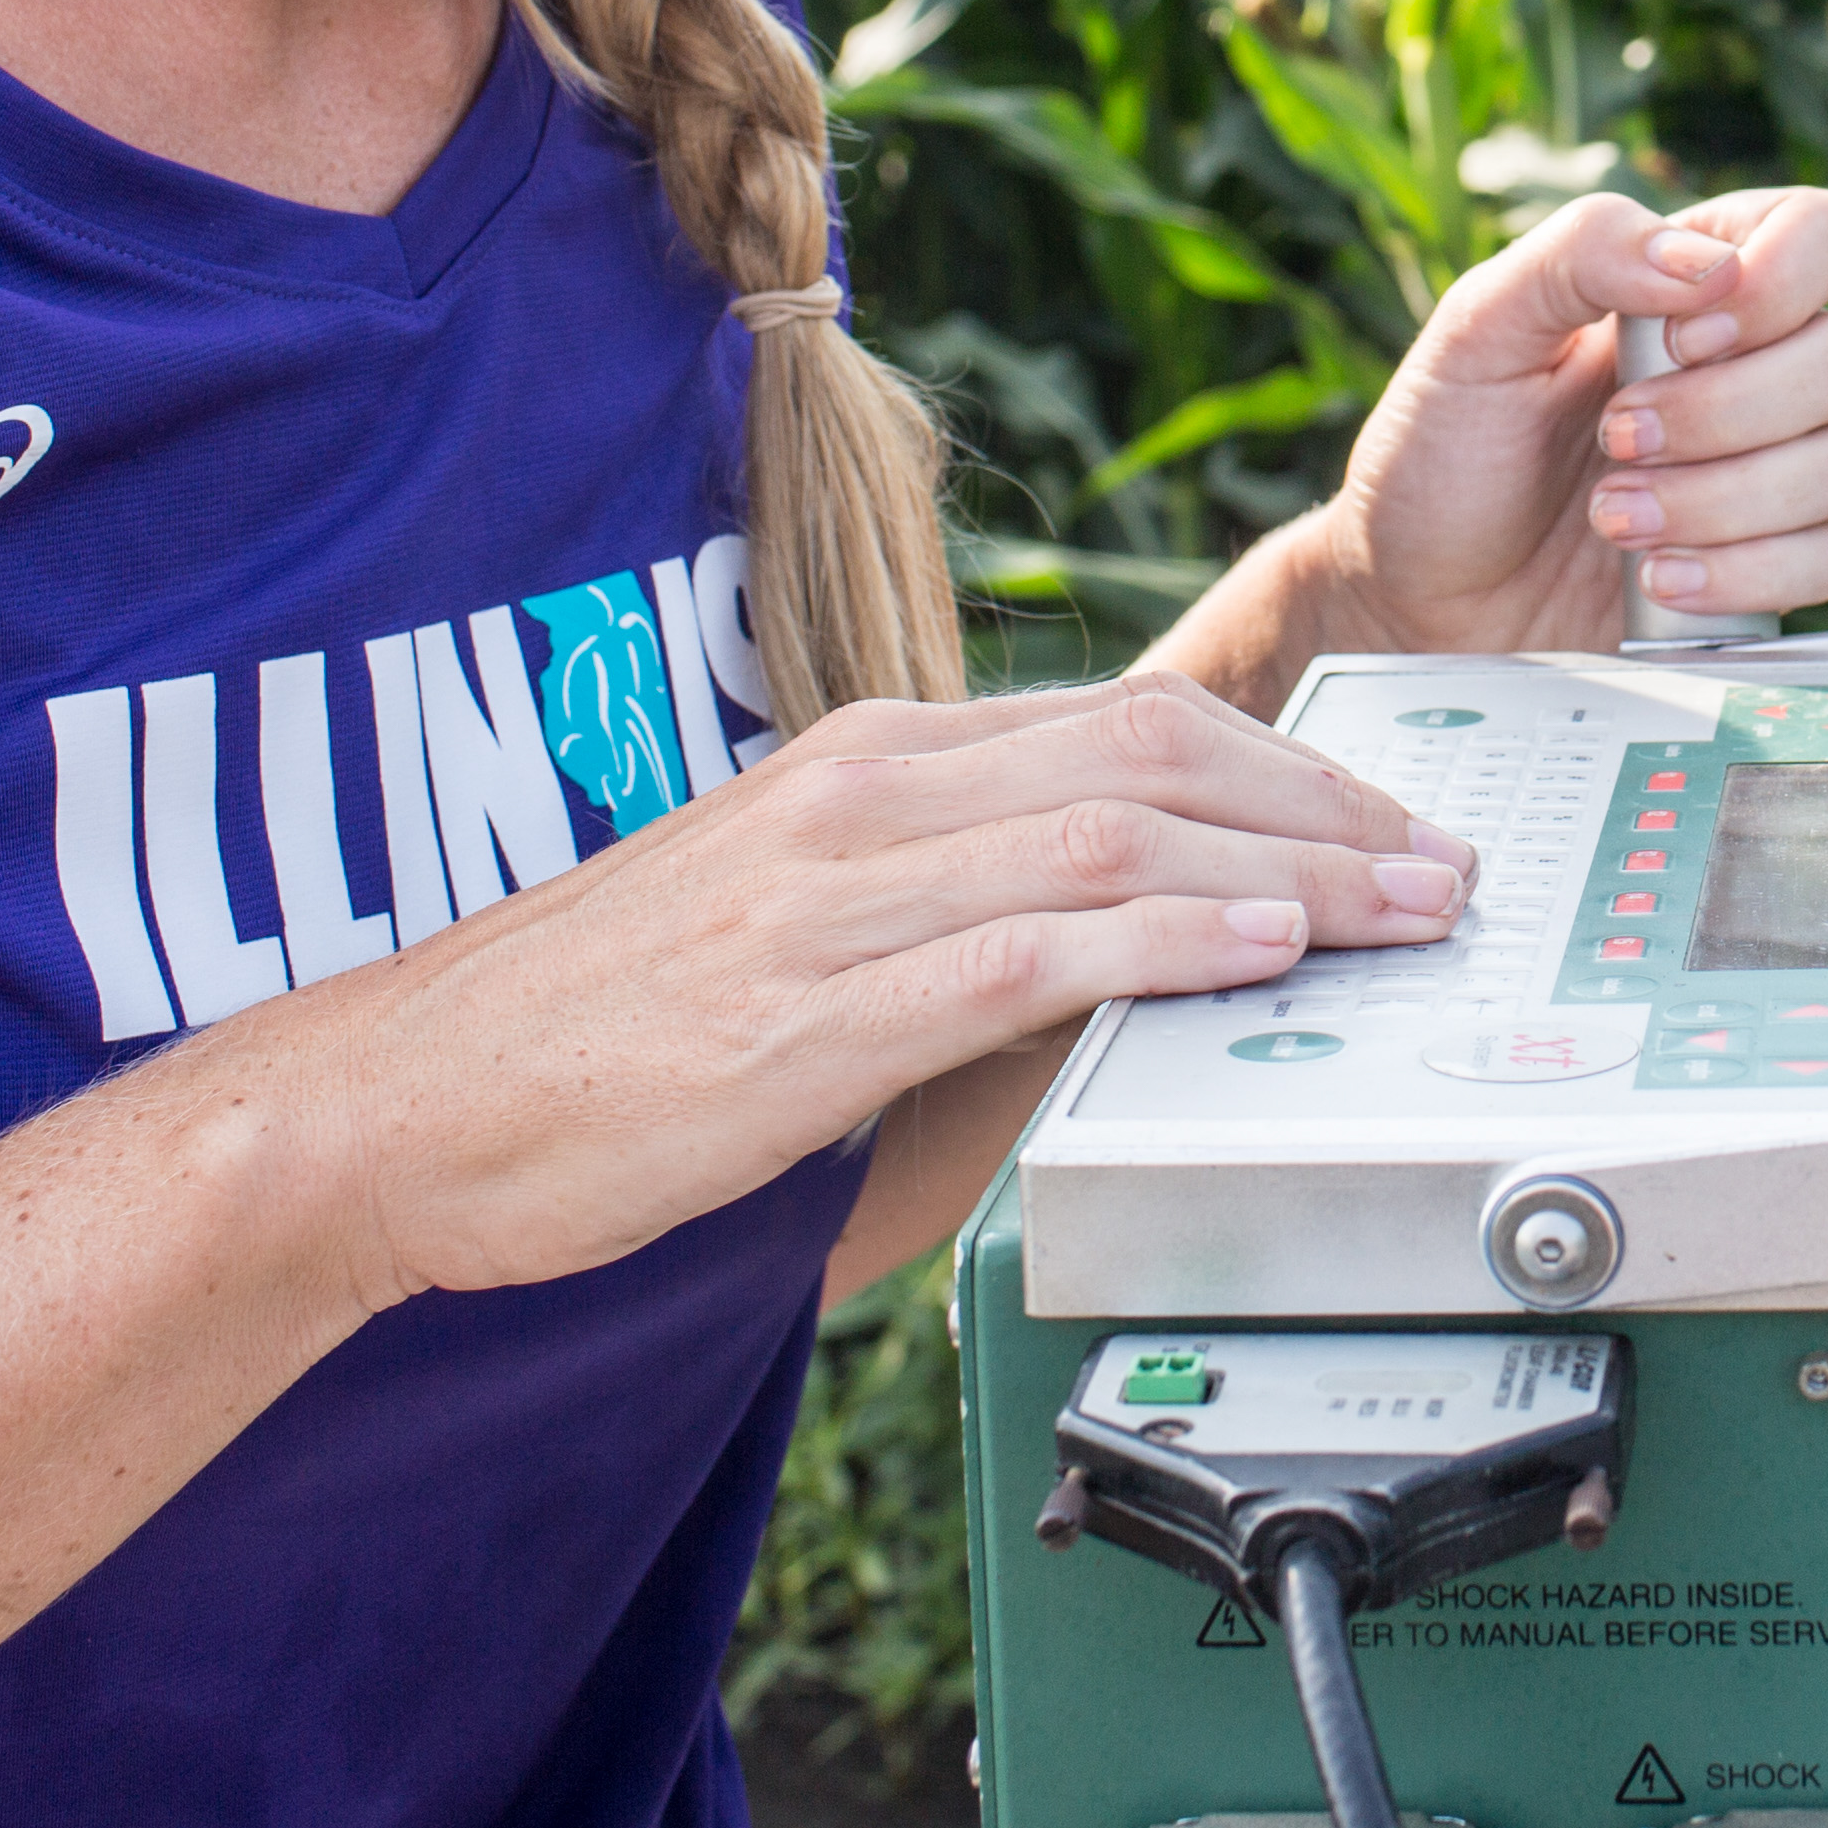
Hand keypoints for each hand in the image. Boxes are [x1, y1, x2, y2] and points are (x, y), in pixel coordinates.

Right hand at [301, 669, 1468, 1302]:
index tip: (1379, 816)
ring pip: (1117, 834)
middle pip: (1154, 752)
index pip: (1123, 722)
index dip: (1280, 765)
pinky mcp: (811, 1012)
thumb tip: (1085, 948)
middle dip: (1325, 804)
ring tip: (1400, 911)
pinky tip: (1257, 957)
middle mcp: (863, 799)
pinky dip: (1166, 944)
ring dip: (1291, 872)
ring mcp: (835, 898)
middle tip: (1438, 859)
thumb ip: (928, 911)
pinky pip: (1026, 953)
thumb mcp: (782, 928)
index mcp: (863, 768)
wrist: (390, 1105)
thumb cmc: (579, 1035)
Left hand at [1296, 185, 1827, 654]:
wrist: (1417, 597)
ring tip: (1612, 519)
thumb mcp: (1479, 327)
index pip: (1824, 232)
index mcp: (1696, 282)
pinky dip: (1747, 571)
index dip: (1782, 282)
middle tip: (1616, 440)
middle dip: (1730, 411)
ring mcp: (1771, 469)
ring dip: (1726, 499)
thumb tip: (1710, 263)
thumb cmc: (1443, 449)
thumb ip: (1584, 252)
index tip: (1681, 338)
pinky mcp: (1771, 566)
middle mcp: (1752, 366)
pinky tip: (1661, 578)